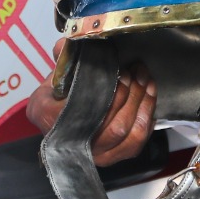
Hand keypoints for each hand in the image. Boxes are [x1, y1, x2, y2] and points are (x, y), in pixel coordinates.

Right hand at [26, 48, 156, 166]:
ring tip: (145, 79)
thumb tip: (73, 41)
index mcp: (50, 117)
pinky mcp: (110, 157)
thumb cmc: (57, 95)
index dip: (109, 91)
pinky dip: (146, 118)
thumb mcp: (55, 73)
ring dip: (142, 103)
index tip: (120, 72)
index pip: (85, 108)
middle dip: (131, 93)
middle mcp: (72, 143)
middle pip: (112, 124)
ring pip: (126, 133)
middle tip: (136, 71)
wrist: (56, 118)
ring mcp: (93, 154)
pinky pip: (135, 143)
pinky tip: (149, 98)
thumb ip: (64, 55)